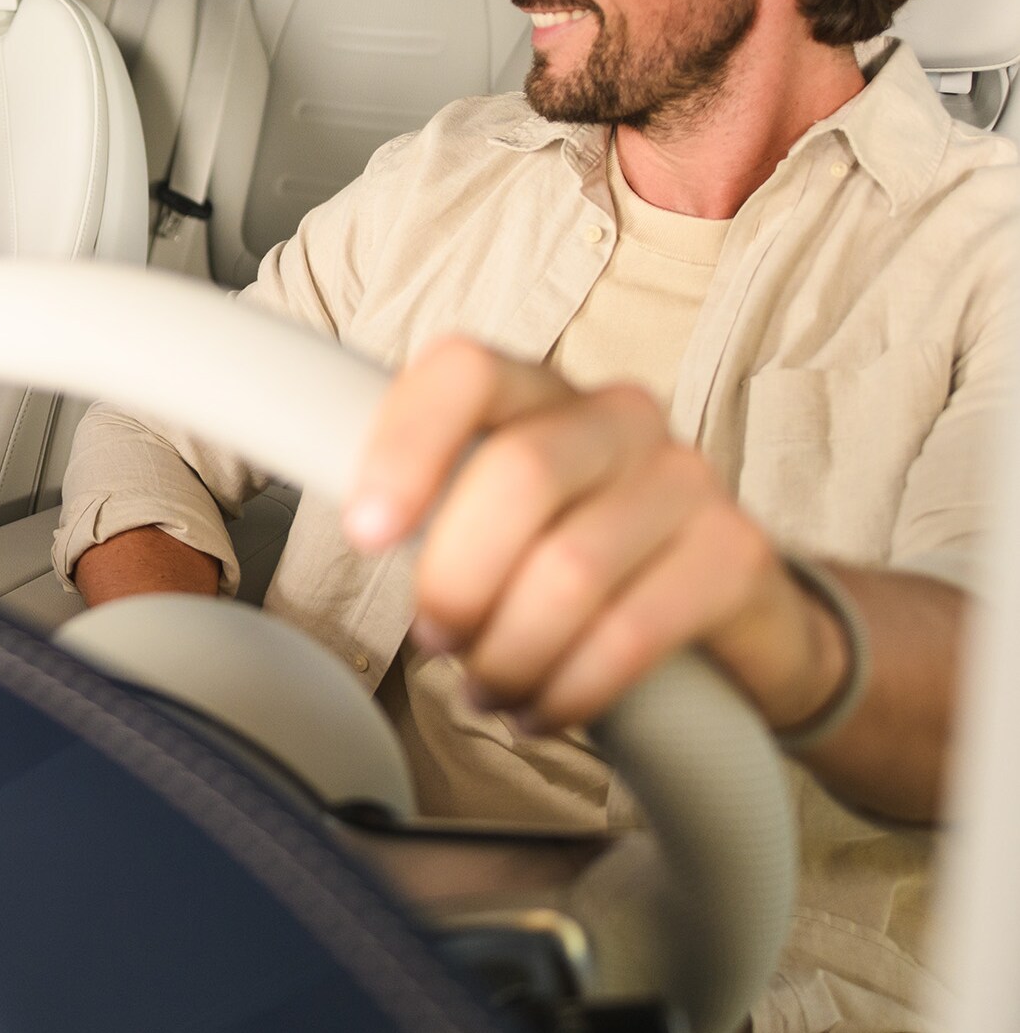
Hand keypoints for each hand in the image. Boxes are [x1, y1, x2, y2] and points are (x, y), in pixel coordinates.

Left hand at [344, 336, 847, 733]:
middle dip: (457, 579)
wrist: (727, 616)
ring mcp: (685, 478)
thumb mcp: (492, 520)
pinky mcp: (734, 554)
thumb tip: (347, 521)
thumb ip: (423, 504)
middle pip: (517, 474)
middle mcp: (617, 416)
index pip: (464, 371)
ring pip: (568, 568)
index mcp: (539, 392)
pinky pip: (631, 631)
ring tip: (490, 688)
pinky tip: (543, 709)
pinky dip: (568, 688)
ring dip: (508, 652)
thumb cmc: (577, 561)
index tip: (366, 529)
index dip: (406, 443)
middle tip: (436, 638)